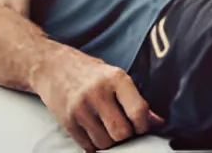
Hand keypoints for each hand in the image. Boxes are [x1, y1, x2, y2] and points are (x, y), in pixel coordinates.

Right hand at [33, 48, 162, 151]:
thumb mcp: (116, 78)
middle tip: (122, 128)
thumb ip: (137, 100)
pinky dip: (94, 144)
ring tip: (106, 127)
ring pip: (105, 143)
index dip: (143, 125)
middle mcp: (97, 93)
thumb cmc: (91, 73)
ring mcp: (80, 108)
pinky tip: (93, 130)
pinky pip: (87, 146)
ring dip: (109, 141)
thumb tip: (159, 122)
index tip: (140, 126)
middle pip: (121, 132)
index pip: (138, 111)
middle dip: (125, 135)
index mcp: (116, 79)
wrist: (53, 67)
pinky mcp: (67, 121)